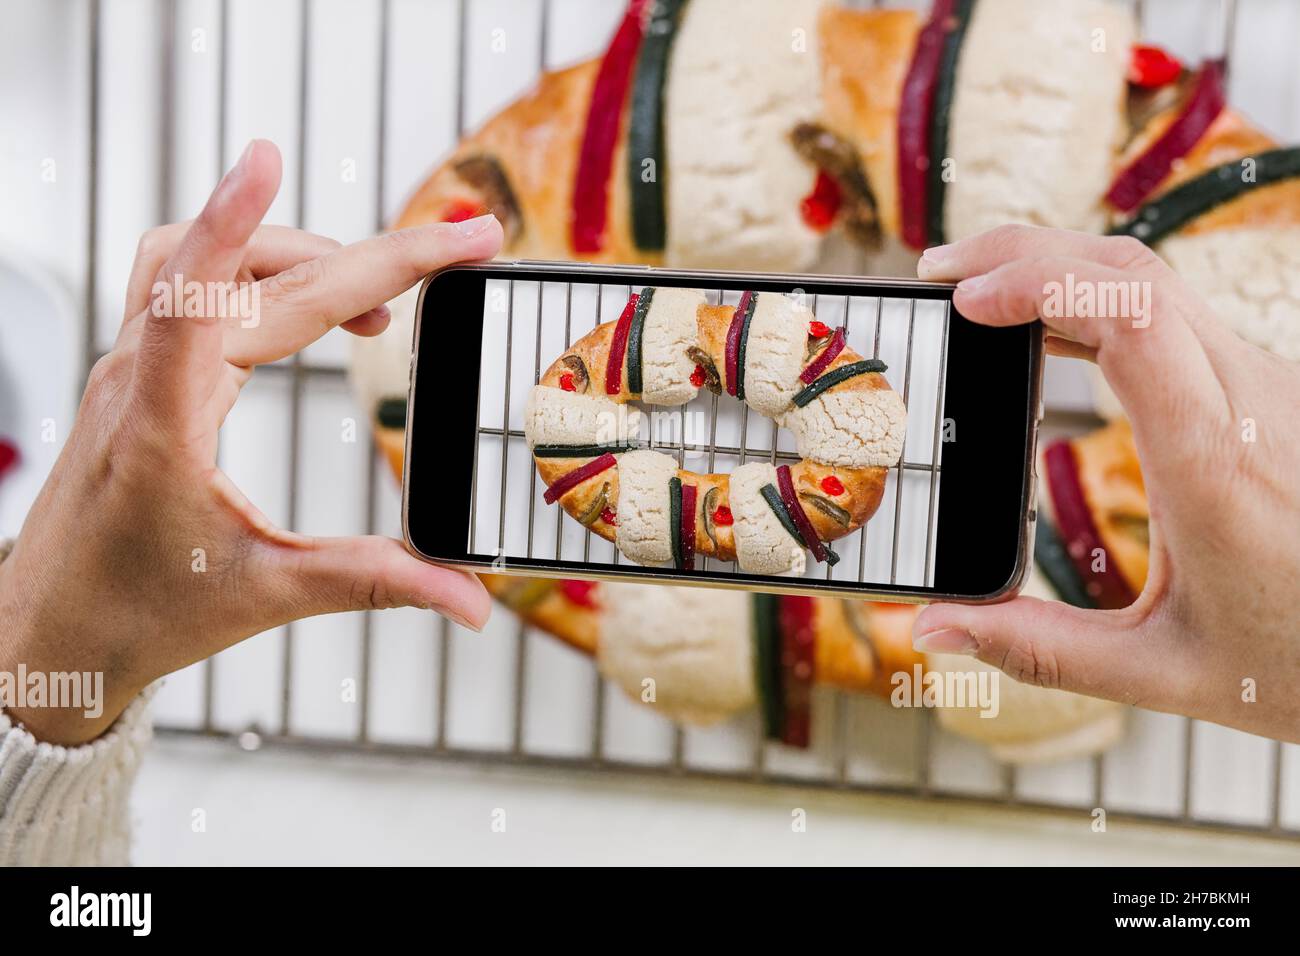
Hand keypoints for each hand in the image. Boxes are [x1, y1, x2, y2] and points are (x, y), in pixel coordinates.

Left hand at [0, 140, 502, 743]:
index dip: (234, 221)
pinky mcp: (137, 371)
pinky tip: (296, 295)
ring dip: (299, 252)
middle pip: (255, 275)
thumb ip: (377, 583)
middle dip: (372, 255)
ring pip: (207, 259)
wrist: (52, 631)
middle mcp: (140, 377)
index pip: (199, 296)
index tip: (267, 158)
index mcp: (162, 424)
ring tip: (380, 288)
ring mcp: (132, 367)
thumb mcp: (266, 594)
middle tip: (462, 244)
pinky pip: (182, 279)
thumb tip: (469, 597)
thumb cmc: (134, 614)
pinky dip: (246, 262)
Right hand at [912, 224, 1299, 742]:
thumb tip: (935, 627)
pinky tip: (1049, 326)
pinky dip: (1095, 297)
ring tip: (981, 292)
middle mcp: (1247, 403)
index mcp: (1212, 463)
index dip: (1039, 284)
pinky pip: (1175, 312)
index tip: (965, 301)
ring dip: (1060, 267)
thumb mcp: (1160, 672)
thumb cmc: (1295, 657)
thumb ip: (1039, 648)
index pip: (1130, 317)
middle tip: (940, 273)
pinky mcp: (1263, 388)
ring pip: (1155, 280)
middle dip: (1024, 254)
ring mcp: (1263, 385)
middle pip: (1131, 273)